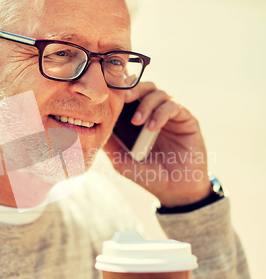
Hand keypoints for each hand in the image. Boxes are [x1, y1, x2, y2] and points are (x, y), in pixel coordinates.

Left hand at [104, 82, 211, 206]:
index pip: (130, 96)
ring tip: (137, 120)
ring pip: (158, 93)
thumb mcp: (122, 162)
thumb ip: (109, 145)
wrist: (176, 191)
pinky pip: (173, 106)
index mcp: (139, 119)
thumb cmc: (149, 176)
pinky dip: (161, 113)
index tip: (109, 95)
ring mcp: (171, 116)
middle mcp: (155, 113)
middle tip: (123, 99)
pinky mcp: (186, 120)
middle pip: (144, 87)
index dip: (120, 91)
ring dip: (145, 104)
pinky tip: (152, 127)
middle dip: (133, 90)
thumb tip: (91, 129)